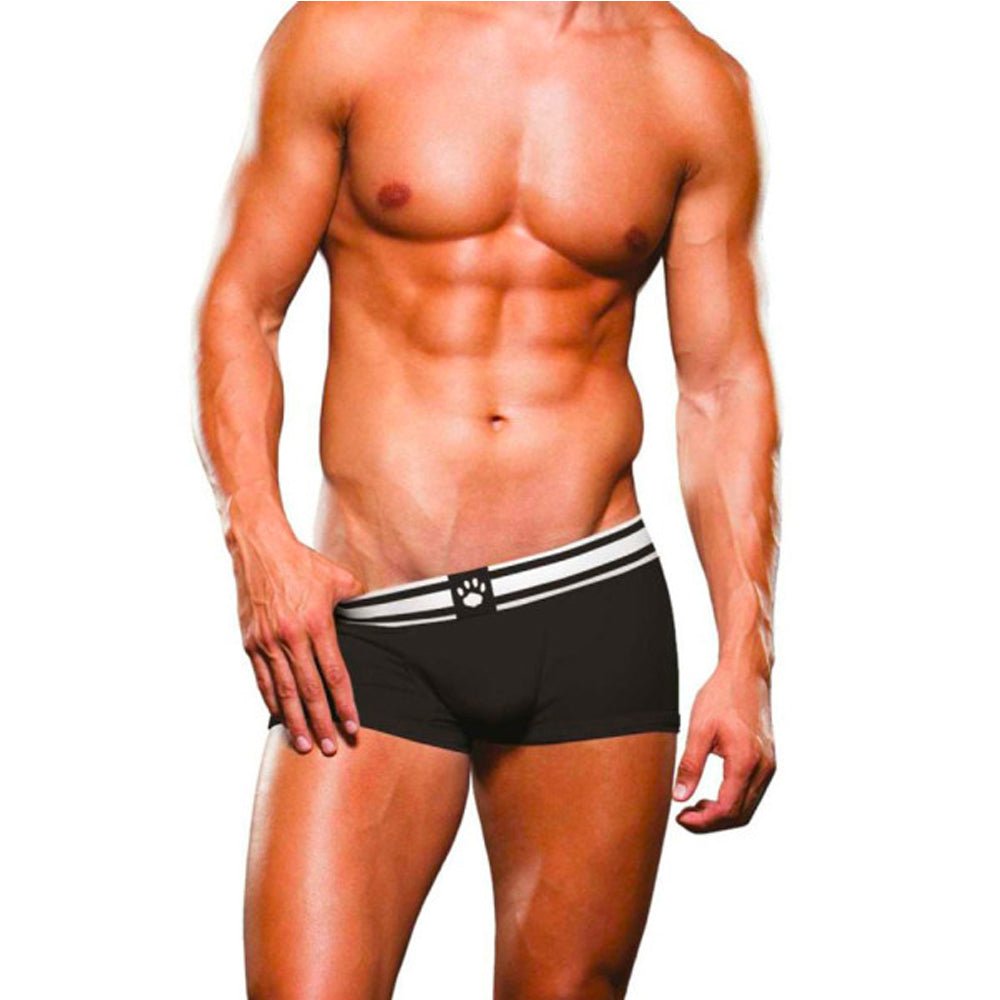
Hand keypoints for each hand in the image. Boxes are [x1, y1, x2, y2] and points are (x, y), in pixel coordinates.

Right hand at [230, 525, 364, 755]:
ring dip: (295, 721)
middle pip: (309, 691)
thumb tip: (374, 614)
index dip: (345, 704)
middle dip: (321, 723)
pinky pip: (263, 679)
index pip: (335, 674)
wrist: (260, 548)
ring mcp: (267, 642)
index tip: (352, 727)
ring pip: (283, 691)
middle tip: (329, 748)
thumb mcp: (340, 577)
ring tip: (304, 744)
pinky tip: (280, 717)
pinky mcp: (250, 642)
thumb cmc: (303, 562)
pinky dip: (272, 701)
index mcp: (316, 624)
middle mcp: (290, 637)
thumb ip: (358, 600)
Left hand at [673, 668, 775, 832]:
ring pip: (748, 807)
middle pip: (740, 815)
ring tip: (693, 807)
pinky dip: (732, 802)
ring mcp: (769, 766)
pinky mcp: (768, 761)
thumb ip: (690, 765)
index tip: (679, 818)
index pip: (727, 809)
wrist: (747, 673)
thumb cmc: (722, 695)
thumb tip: (679, 797)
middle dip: (711, 823)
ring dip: (722, 814)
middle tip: (684, 817)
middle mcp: (764, 768)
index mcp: (746, 761)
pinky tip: (710, 795)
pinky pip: (752, 794)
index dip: (702, 822)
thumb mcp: (699, 728)